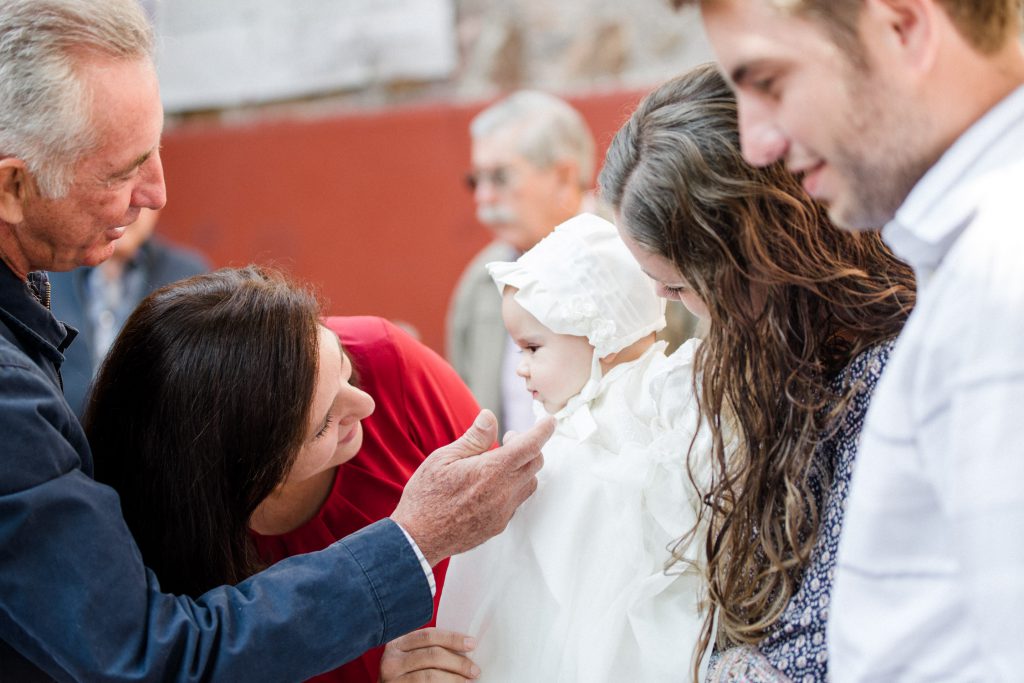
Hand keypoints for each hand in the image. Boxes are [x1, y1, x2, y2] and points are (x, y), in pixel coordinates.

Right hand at [378, 628, 478, 681]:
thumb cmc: (405, 675)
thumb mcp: (410, 657)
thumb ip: (428, 649)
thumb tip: (465, 648)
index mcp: (397, 644)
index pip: (428, 635)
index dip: (452, 638)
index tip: (472, 643)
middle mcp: (391, 660)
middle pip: (432, 655)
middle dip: (458, 662)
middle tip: (474, 670)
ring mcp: (393, 680)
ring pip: (430, 675)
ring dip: (454, 679)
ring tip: (468, 681)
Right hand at [392, 409, 553, 565]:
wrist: (418, 539)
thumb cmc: (426, 496)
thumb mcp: (443, 458)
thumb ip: (473, 438)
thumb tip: (490, 416)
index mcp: (491, 471)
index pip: (530, 446)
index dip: (543, 431)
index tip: (549, 422)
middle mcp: (503, 492)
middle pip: (535, 463)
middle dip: (529, 446)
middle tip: (508, 439)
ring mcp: (503, 512)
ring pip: (529, 484)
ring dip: (523, 468)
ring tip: (500, 462)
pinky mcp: (498, 525)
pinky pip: (516, 501)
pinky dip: (513, 487)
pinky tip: (492, 484)